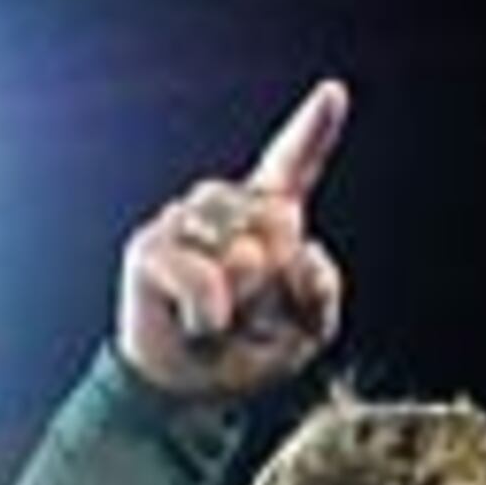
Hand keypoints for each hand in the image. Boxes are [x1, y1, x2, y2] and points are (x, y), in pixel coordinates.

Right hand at [116, 79, 349, 400]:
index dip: (313, 131)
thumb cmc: (244, 353)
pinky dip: (212, 316)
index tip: (334, 92)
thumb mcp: (305, 334)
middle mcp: (223, 207)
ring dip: (244, 304)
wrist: (184, 392)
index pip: (292, 167)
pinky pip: (205, 278)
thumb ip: (322, 293)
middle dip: (278, 283)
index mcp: (264, 218)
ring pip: (243, 251)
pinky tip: (203, 327)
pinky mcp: (151, 246)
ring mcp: (183, 220)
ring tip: (222, 321)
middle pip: (279, 222)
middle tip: (250, 316)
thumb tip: (304, 252)